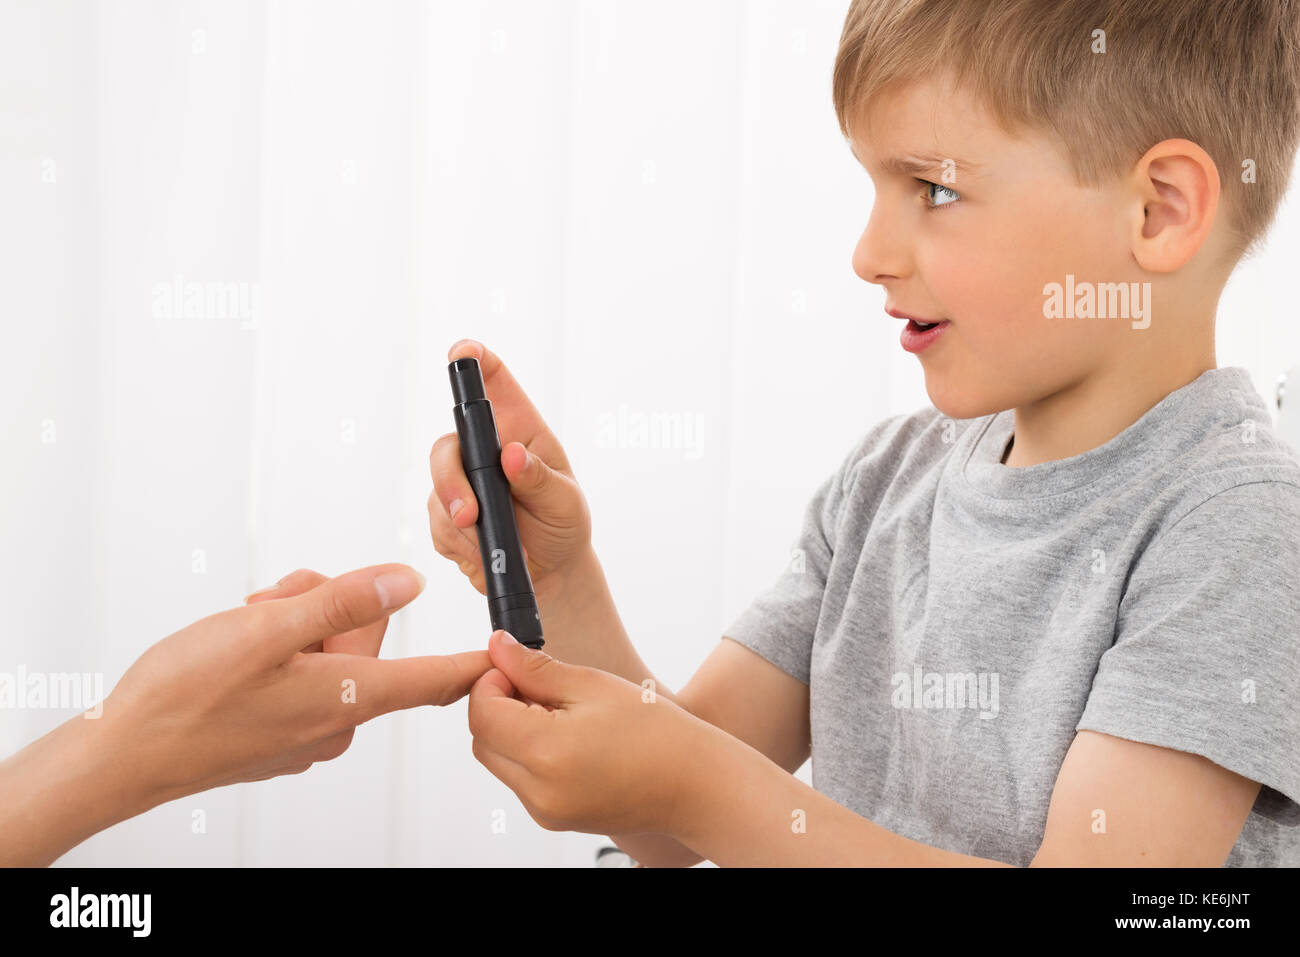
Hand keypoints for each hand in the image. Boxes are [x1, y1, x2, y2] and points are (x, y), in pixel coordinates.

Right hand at [108, 563, 491, 802]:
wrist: (122, 754)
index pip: (432, 679)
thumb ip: (342, 601)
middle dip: (324, 608)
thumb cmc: (186, 696)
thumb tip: (406, 583)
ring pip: (326, 652)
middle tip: (272, 604)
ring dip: (293, 625)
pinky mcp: (280, 735)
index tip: (510, 655)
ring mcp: (307, 732)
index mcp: (348, 697)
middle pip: (363, 642)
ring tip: (246, 624)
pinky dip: (277, 653)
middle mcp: (337, 721)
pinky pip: (301, 677)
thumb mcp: (267, 629)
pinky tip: (236, 650)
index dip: (473, 662)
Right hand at [429, 339, 592, 599]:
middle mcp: (484, 449)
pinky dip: (461, 545)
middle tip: (470, 515)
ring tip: (494, 546)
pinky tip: (484, 553)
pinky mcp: (447, 515)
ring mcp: (462, 481)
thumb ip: (540, 479)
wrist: (550, 571)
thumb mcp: (565, 502)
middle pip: (447, 445)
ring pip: (437, 491)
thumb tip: (512, 456)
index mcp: (518, 430)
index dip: (474, 359)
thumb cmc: (563, 523)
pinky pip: (438, 525)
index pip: (493, 381)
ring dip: (461, 525)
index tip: (464, 353)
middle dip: (451, 481)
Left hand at [466, 630, 710, 836]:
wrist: (693, 784)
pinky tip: (569, 736)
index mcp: (546, 753)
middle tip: (538, 686)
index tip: (514, 665)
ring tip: (560, 712)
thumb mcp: (593, 685)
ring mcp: (544, 811)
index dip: (491, 680)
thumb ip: (536, 668)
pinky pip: (521, 779)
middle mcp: (538, 791)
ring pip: (499, 760)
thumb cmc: (656, 734)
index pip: (482, 712)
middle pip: (483, 739)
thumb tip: (498, 647)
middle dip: (498, 705)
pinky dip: (530, 753)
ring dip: (513, 730)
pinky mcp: (553, 818)